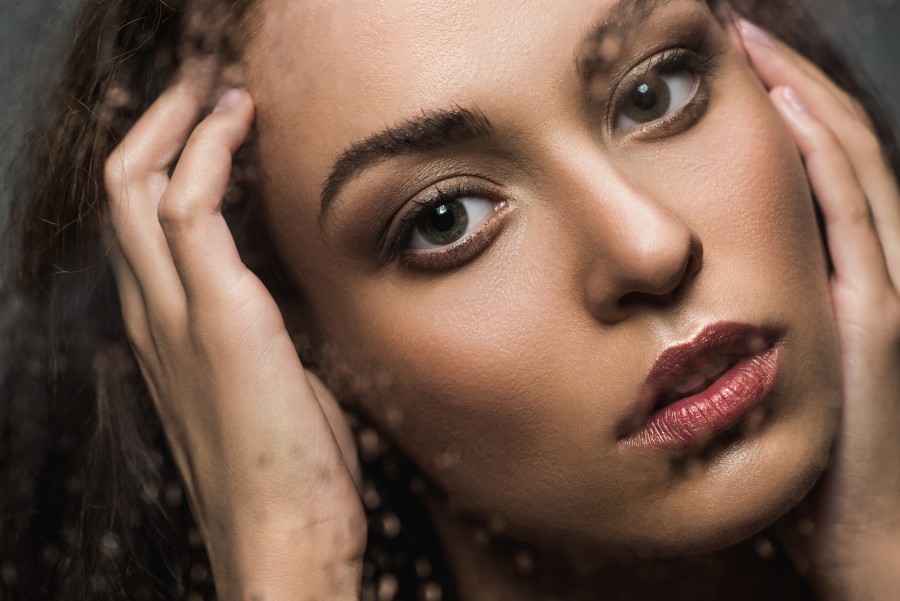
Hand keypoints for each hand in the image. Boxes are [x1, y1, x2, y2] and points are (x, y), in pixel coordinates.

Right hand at [104, 67, 364, 600]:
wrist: (284, 537)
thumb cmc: (289, 467)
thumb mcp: (273, 383)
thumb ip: (267, 330)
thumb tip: (296, 287)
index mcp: (168, 331)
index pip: (143, 224)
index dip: (168, 161)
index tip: (213, 120)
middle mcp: (156, 316)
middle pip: (124, 190)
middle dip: (160, 122)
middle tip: (203, 79)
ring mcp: (177, 316)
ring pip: (137, 186)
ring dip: (177, 121)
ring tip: (218, 83)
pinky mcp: (217, 317)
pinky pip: (189, 209)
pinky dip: (207, 152)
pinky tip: (239, 125)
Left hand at [736, 16, 899, 598]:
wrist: (872, 542)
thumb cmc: (820, 469)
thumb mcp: (781, 375)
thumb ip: (755, 323)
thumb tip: (689, 297)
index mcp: (854, 277)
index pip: (826, 168)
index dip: (791, 106)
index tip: (734, 65)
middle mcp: (884, 268)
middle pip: (841, 145)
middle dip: (794, 79)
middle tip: (738, 29)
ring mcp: (889, 288)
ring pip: (850, 164)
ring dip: (804, 95)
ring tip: (752, 42)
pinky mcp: (879, 321)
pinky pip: (852, 218)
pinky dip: (823, 157)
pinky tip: (785, 111)